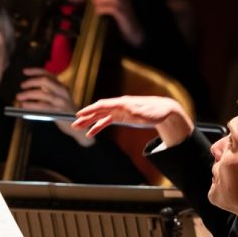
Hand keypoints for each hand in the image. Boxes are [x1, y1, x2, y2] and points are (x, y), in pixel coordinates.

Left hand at [17, 68, 92, 144]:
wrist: (76, 124)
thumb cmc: (62, 111)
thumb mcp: (56, 99)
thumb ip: (45, 93)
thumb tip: (27, 92)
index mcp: (61, 86)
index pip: (48, 74)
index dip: (35, 71)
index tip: (24, 71)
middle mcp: (62, 91)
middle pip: (45, 80)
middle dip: (31, 82)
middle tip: (22, 86)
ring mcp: (62, 101)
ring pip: (43, 93)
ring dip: (28, 94)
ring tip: (19, 97)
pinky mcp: (59, 111)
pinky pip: (42, 106)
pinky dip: (31, 105)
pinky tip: (24, 105)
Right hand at [75, 95, 192, 146]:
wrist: (164, 111)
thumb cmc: (156, 111)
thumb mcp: (147, 113)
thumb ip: (136, 111)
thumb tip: (126, 108)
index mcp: (122, 103)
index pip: (103, 105)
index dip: (90, 109)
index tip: (79, 113)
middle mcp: (118, 106)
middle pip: (98, 111)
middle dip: (86, 117)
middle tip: (74, 123)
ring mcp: (118, 111)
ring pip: (100, 116)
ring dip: (89, 122)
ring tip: (78, 128)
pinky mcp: (121, 117)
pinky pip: (106, 122)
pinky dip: (97, 127)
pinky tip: (91, 133)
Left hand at [92, 0, 143, 47]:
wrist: (135, 34)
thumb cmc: (123, 22)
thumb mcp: (118, 10)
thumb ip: (110, 3)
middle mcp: (127, 1)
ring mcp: (126, 8)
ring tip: (95, 3)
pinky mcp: (123, 17)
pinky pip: (113, 9)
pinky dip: (103, 8)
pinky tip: (98, 12)